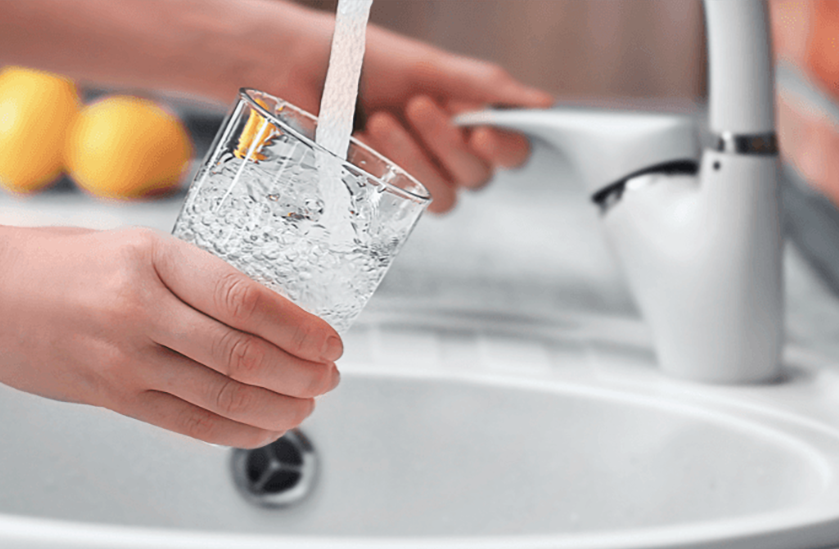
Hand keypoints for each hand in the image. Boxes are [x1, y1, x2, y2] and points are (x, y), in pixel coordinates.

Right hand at [0, 224, 342, 448]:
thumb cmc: (56, 261)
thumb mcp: (133, 246)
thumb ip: (193, 279)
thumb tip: (267, 316)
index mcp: (153, 255)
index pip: (247, 297)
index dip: (301, 327)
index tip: (331, 340)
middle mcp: (140, 307)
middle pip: (244, 354)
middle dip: (303, 373)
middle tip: (330, 376)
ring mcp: (123, 357)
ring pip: (223, 395)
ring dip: (281, 406)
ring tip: (308, 403)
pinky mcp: (109, 396)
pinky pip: (189, 424)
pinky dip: (238, 430)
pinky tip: (266, 427)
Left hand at [264, 11, 553, 213]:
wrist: (297, 67)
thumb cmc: (360, 58)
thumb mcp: (427, 67)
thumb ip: (482, 87)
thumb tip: (542, 105)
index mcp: (467, 116)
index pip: (511, 149)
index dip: (506, 148)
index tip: (481, 131)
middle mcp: (446, 150)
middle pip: (479, 178)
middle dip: (447, 144)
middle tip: (416, 105)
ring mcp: (414, 174)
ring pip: (445, 199)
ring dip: (415, 161)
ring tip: (380, 120)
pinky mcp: (381, 192)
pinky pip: (401, 200)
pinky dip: (382, 170)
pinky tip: (358, 140)